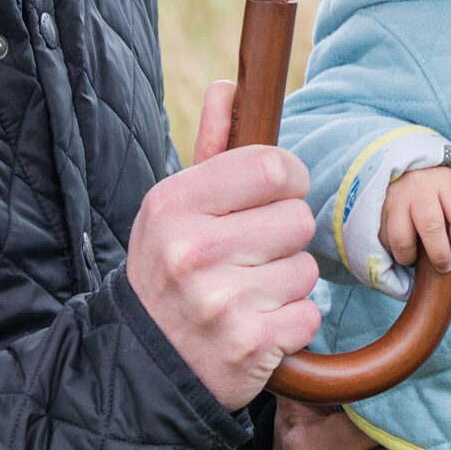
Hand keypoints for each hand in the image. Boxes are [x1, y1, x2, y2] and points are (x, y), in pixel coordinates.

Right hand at [126, 81, 320, 409]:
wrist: (142, 363)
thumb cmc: (168, 271)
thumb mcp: (172, 208)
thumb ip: (210, 147)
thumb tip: (229, 86)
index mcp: (174, 205)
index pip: (273, 167)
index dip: (286, 180)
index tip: (273, 196)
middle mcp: (194, 251)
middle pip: (297, 219)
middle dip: (284, 237)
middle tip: (250, 256)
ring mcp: (220, 302)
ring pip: (306, 269)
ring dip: (288, 283)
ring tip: (248, 292)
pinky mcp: (248, 346)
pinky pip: (308, 315)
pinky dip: (291, 324)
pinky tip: (256, 324)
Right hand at [382, 167, 450, 272]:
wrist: (407, 166)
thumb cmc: (440, 186)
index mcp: (445, 182)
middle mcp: (419, 188)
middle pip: (431, 228)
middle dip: (439, 255)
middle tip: (443, 266)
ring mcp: (396, 198)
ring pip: (401, 238)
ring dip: (410, 257)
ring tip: (416, 259)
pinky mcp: (378, 209)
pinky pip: (383, 240)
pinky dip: (392, 251)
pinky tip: (402, 248)